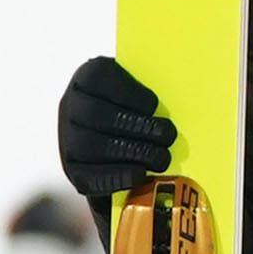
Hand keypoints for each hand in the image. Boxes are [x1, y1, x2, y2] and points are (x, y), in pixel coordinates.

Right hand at [59, 55, 176, 211]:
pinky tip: (140, 174)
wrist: (113, 139)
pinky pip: (90, 176)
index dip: (127, 92)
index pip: (98, 77)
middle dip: (137, 127)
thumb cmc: (136, 108)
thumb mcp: (139, 90)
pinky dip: (118, 176)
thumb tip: (184, 93)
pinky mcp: (73, 170)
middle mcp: (69, 106)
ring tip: (162, 157)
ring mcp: (68, 139)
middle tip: (168, 135)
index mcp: (86, 78)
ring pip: (93, 146)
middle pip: (97, 115)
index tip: (154, 105)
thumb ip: (153, 87)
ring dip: (132, 152)